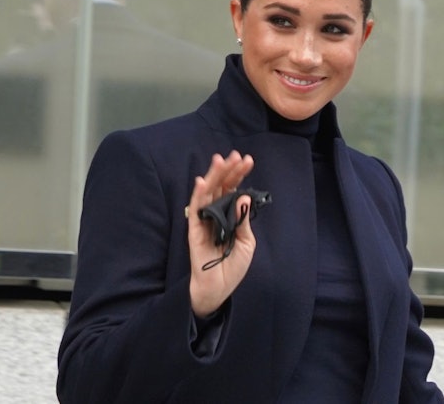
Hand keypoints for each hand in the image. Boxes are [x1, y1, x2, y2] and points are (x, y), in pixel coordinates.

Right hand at [187, 150, 255, 316]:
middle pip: (220, 187)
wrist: (220, 288)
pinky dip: (198, 196)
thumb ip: (243, 220)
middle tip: (236, 156)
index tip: (248, 161)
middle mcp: (216, 214)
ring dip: (213, 176)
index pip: (233, 190)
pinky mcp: (195, 231)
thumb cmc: (233, 266)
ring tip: (220, 161)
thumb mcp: (247, 242)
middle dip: (228, 170)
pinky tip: (202, 182)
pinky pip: (195, 211)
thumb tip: (243, 196)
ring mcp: (204, 221)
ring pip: (207, 193)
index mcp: (229, 215)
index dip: (239, 175)